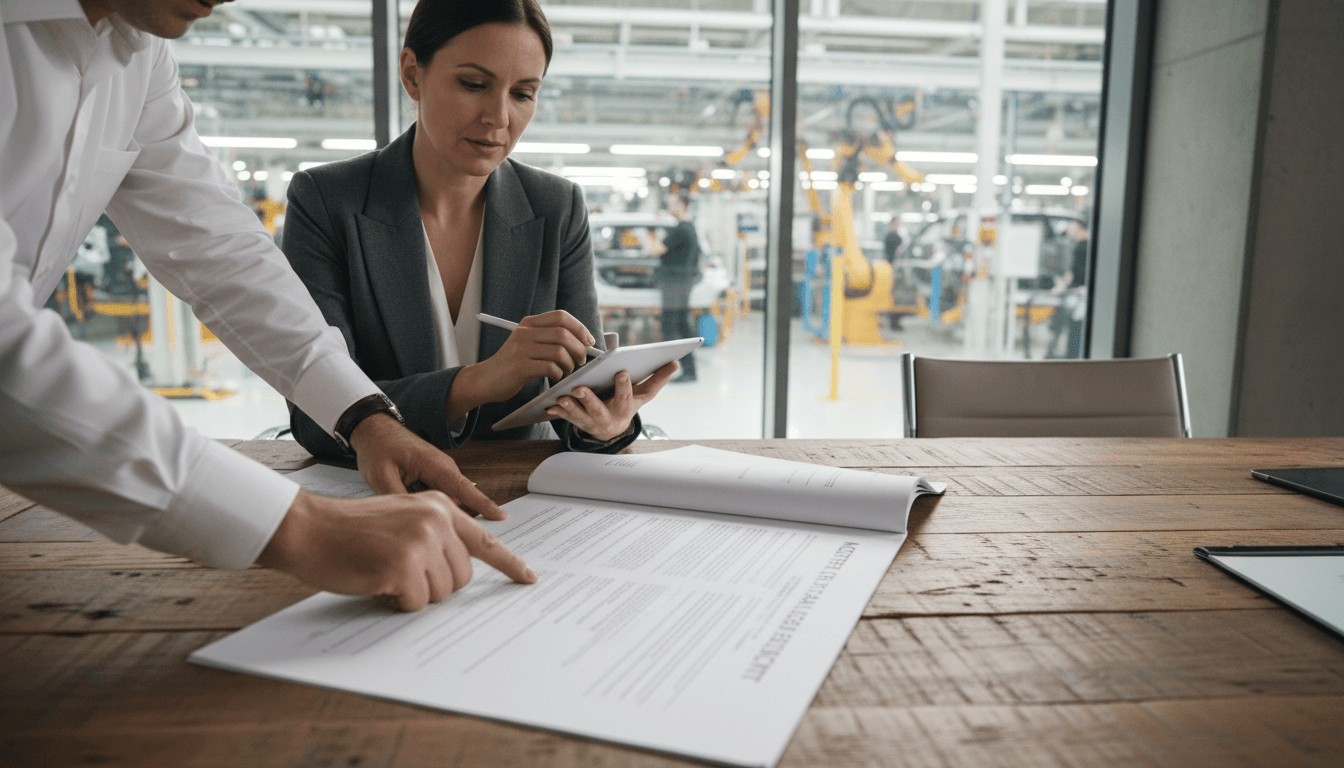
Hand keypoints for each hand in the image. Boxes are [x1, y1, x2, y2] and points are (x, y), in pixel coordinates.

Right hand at [258, 489, 536, 611]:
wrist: (309, 528)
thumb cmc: (351, 530)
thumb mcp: (403, 517)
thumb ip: (435, 535)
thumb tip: (461, 571)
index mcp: (440, 506)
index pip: (485, 541)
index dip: (509, 564)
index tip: (529, 579)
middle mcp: (437, 520)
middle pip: (461, 579)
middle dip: (432, 585)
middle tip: (398, 570)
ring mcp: (422, 542)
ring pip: (440, 594)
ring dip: (411, 593)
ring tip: (383, 570)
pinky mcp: (403, 566)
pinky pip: (414, 603)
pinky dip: (394, 601)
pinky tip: (375, 580)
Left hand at [349, 413, 505, 519]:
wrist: (373, 429)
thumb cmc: (378, 447)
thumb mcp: (382, 476)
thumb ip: (401, 500)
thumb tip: (415, 520)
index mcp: (435, 465)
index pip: (464, 489)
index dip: (483, 504)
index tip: (501, 516)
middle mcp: (443, 468)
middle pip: (458, 500)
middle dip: (456, 517)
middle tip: (441, 531)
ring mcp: (439, 472)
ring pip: (447, 500)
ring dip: (438, 511)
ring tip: (411, 499)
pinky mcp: (433, 476)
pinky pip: (438, 495)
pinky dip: (430, 505)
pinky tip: (409, 501)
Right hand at [447, 310, 595, 420]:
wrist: (485, 380)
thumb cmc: (513, 365)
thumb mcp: (528, 344)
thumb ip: (550, 338)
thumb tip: (583, 341)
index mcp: (528, 323)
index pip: (561, 316)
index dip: (580, 328)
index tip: (589, 341)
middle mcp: (524, 332)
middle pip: (563, 333)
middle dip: (579, 348)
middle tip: (580, 360)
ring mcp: (521, 348)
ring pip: (559, 351)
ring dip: (569, 364)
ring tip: (566, 371)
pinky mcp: (519, 366)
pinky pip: (550, 367)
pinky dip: (558, 374)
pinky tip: (554, 377)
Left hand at [546, 361, 677, 440]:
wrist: (611, 430)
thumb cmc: (627, 403)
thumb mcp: (643, 395)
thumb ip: (658, 379)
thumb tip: (675, 362)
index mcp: (625, 408)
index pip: (627, 396)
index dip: (623, 385)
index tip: (621, 371)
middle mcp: (608, 418)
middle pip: (598, 409)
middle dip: (589, 399)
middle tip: (580, 388)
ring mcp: (591, 422)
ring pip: (579, 416)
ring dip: (570, 407)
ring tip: (561, 396)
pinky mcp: (577, 423)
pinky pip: (566, 418)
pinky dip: (558, 412)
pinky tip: (550, 405)